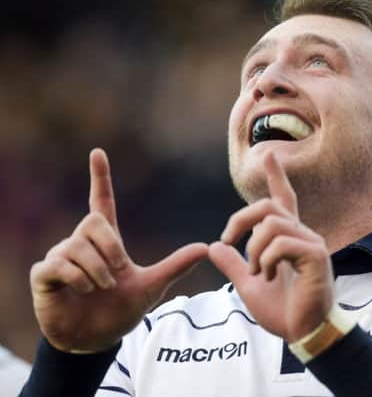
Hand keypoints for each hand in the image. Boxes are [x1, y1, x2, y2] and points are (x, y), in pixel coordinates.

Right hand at [30, 148, 207, 352]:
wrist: (96, 339)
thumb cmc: (121, 309)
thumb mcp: (152, 286)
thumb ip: (175, 266)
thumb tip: (207, 247)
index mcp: (106, 242)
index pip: (101, 202)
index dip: (100, 178)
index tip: (98, 152)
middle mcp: (81, 243)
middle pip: (93, 222)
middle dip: (111, 248)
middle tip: (118, 271)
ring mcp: (60, 257)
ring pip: (77, 245)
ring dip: (97, 270)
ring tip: (101, 287)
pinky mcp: (44, 275)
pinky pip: (59, 264)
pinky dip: (77, 278)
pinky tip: (82, 290)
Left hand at [209, 152, 333, 341]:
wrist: (302, 333)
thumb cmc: (283, 310)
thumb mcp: (249, 285)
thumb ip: (233, 265)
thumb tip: (213, 247)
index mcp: (287, 239)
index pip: (283, 200)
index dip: (276, 177)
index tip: (268, 153)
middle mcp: (301, 235)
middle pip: (268, 206)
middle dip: (239, 219)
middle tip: (226, 241)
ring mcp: (311, 244)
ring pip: (272, 224)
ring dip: (254, 249)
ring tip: (258, 271)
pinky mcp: (316, 256)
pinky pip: (282, 243)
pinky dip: (267, 259)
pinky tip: (270, 275)